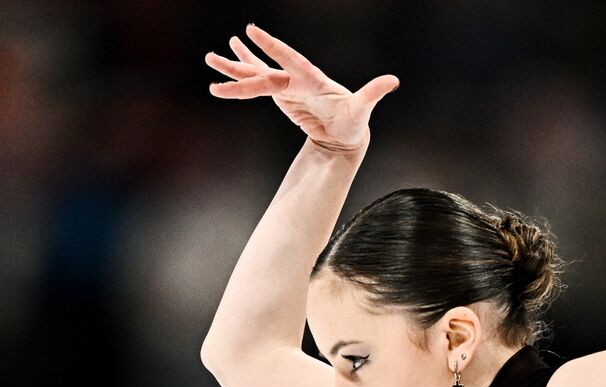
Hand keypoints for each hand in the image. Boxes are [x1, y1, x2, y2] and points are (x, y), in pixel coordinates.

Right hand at [205, 24, 398, 152]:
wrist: (345, 134)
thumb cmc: (354, 122)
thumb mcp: (363, 109)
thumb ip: (373, 93)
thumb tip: (393, 80)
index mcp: (312, 78)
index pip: (290, 60)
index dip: (272, 47)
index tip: (253, 31)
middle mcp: (296, 78)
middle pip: (266, 70)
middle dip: (245, 63)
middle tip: (225, 47)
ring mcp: (286, 85)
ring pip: (256, 74)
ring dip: (234, 66)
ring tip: (210, 57)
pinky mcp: (280, 94)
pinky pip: (256, 82)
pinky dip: (241, 72)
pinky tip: (226, 57)